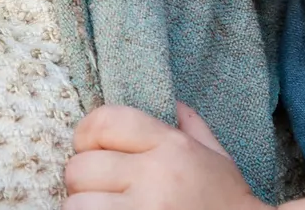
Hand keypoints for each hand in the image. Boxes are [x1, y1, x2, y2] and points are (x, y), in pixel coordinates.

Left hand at [65, 102, 265, 209]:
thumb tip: (175, 104)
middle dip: (83, 181)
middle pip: (81, 166)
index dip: (87, 134)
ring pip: (76, 204)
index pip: (106, 121)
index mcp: (172, 146)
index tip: (90, 150)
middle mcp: (154, 175)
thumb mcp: (217, 159)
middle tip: (100, 191)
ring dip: (83, 208)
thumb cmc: (228, 204)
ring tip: (105, 209)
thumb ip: (193, 129)